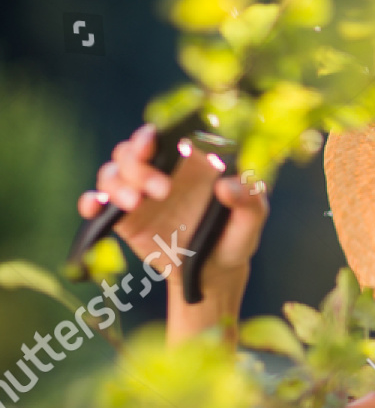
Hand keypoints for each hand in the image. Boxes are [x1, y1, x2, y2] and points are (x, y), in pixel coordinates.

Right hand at [81, 123, 267, 293]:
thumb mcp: (250, 221)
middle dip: (138, 165)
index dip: (151, 135)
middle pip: (131, 151)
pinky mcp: (124, 218)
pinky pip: (99, 202)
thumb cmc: (234, 237)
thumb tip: (227, 185)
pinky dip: (91, 201)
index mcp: (190, 162)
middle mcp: (160, 172)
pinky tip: (95, 206)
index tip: (151, 145)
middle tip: (161, 191)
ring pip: (112, 172)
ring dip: (116, 183)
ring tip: (135, 204)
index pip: (163, 135)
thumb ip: (249, 201)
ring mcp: (139, 193)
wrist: (213, 273)